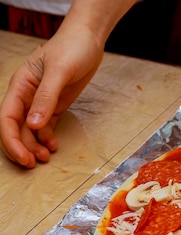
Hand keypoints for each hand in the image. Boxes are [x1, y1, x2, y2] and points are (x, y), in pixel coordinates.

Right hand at [0, 28, 104, 167]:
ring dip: (35, 145)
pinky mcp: (55, 105)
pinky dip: (47, 138)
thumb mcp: (59, 71)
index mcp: (20, 85)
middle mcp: (26, 95)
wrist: (88, 40)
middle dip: (22, 147)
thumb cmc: (72, 49)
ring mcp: (40, 102)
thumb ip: (46, 97)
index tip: (24, 157)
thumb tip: (33, 124)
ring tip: (48, 157)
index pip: (7, 118)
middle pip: (16, 127)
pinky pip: (46, 127)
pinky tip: (54, 146)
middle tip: (35, 163)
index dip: (11, 140)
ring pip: (31, 130)